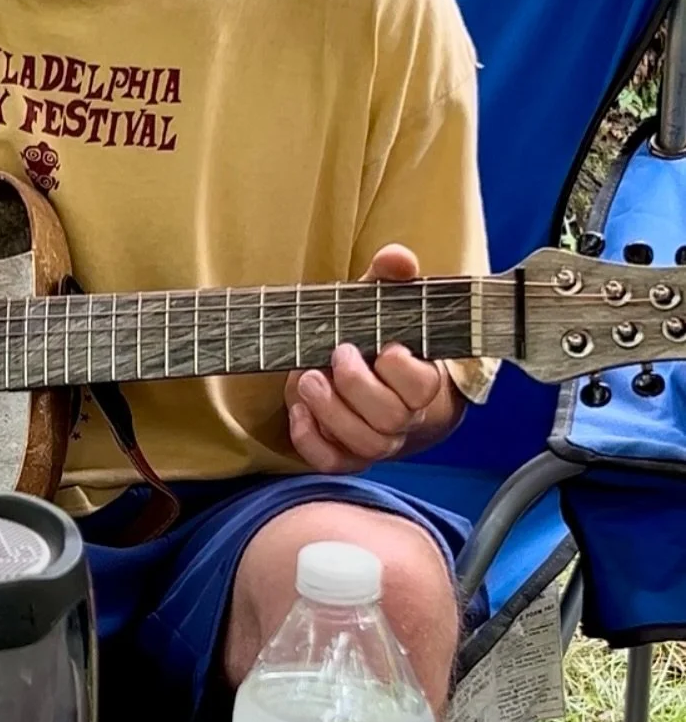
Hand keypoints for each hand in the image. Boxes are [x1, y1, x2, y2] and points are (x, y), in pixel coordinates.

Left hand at [285, 245, 447, 473]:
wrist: (377, 384)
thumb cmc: (380, 341)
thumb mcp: (384, 304)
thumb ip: (391, 279)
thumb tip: (397, 258)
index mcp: (423, 383)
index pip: (423, 387)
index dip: (400, 368)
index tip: (382, 344)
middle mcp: (404, 419)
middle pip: (390, 418)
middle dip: (356, 386)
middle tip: (336, 354)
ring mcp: (377, 442)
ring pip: (363, 444)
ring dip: (330, 411)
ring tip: (308, 378)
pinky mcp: (346, 456)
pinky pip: (332, 462)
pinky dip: (311, 440)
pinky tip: (298, 411)